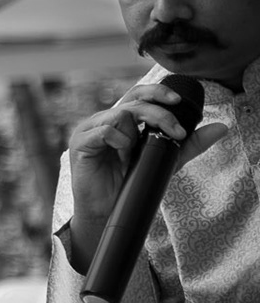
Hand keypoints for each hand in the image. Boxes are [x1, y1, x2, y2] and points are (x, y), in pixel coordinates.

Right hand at [65, 83, 228, 268]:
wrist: (109, 210)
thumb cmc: (132, 183)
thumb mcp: (166, 159)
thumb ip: (190, 143)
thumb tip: (222, 128)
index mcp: (122, 119)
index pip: (139, 94)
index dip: (158, 92)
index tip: (179, 102)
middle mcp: (105, 119)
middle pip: (134, 99)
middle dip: (160, 113)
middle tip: (177, 133)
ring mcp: (90, 128)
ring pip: (121, 115)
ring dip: (136, 136)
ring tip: (133, 156)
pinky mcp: (80, 141)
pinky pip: (106, 131)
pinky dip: (119, 143)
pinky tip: (121, 158)